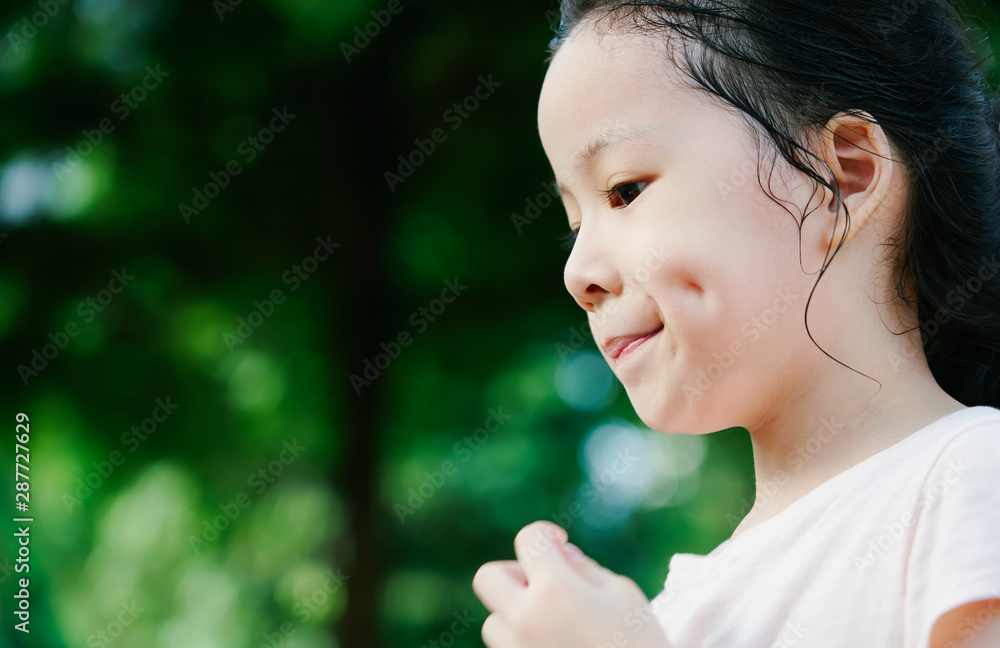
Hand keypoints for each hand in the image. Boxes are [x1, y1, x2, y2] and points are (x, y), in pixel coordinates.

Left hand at [472, 521, 672, 647]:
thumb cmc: (640, 644)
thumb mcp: (623, 595)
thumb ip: (585, 568)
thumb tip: (560, 553)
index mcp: (555, 591)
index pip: (528, 539)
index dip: (545, 534)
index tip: (560, 544)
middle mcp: (526, 620)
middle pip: (488, 578)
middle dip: (515, 572)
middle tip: (546, 584)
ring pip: (493, 621)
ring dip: (516, 614)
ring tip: (554, 625)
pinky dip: (523, 642)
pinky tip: (557, 645)